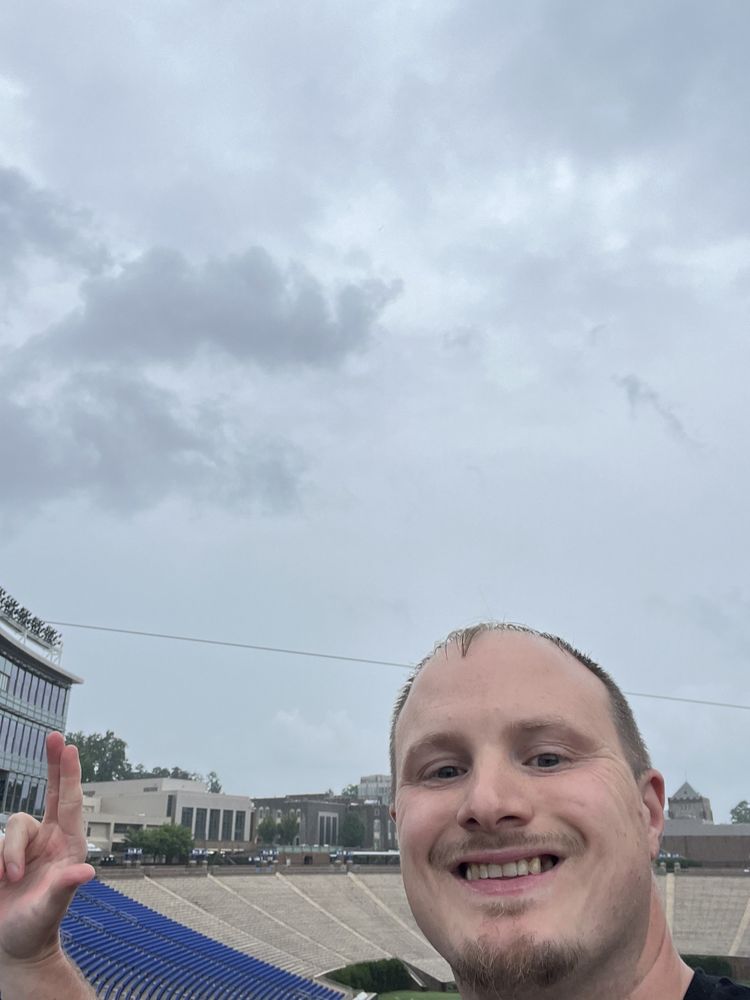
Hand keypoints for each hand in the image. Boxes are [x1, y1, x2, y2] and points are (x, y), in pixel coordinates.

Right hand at [0, 731, 94, 962]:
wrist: (13, 945)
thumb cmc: (37, 928)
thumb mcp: (50, 911)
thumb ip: (63, 890)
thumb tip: (86, 873)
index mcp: (68, 846)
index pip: (69, 802)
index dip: (69, 773)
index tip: (69, 747)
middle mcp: (50, 839)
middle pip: (52, 793)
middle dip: (54, 765)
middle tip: (55, 736)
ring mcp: (27, 845)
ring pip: (13, 827)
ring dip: (8, 854)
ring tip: (9, 882)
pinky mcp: (5, 854)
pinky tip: (2, 881)